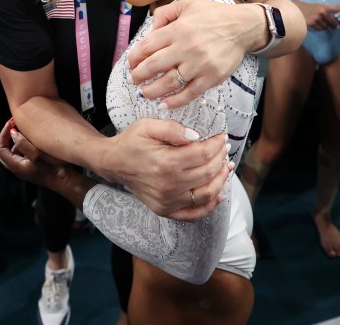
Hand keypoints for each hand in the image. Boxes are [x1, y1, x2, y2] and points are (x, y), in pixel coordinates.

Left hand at [0, 119, 77, 191]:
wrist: (67, 181)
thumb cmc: (54, 168)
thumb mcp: (37, 154)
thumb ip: (22, 143)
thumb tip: (12, 133)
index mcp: (16, 166)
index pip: (0, 148)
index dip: (3, 134)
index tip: (11, 123)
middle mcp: (18, 169)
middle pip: (4, 151)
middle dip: (6, 137)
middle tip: (14, 126)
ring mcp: (25, 169)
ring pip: (13, 153)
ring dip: (16, 141)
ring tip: (26, 131)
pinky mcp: (33, 168)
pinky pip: (23, 155)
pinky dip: (24, 145)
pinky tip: (34, 140)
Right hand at [98, 118, 231, 221]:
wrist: (113, 163)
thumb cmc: (131, 142)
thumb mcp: (147, 126)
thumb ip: (172, 128)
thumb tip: (196, 136)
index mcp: (165, 162)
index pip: (203, 154)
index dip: (216, 145)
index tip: (222, 137)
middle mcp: (168, 184)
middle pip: (207, 173)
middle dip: (221, 159)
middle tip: (224, 149)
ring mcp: (167, 201)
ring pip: (206, 194)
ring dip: (221, 180)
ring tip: (226, 167)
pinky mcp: (164, 210)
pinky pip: (193, 213)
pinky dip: (209, 206)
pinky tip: (218, 194)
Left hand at [128, 0, 253, 106]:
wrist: (243, 26)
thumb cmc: (214, 15)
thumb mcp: (186, 4)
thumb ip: (164, 13)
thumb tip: (150, 29)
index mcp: (177, 29)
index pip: (147, 46)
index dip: (135, 57)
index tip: (131, 63)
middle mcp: (186, 47)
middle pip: (154, 66)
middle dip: (138, 75)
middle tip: (134, 80)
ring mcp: (199, 64)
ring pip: (169, 82)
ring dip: (152, 90)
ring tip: (144, 93)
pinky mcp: (211, 77)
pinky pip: (189, 93)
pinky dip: (175, 101)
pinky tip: (164, 104)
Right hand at [293, 0, 339, 30]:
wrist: (297, 10)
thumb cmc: (310, 8)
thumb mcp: (319, 7)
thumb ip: (328, 11)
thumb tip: (337, 18)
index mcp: (325, 6)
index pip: (338, 7)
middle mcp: (322, 12)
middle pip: (334, 22)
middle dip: (334, 25)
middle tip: (336, 26)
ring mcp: (317, 18)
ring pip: (327, 27)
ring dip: (325, 27)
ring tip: (320, 23)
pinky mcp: (313, 23)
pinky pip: (321, 29)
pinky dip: (320, 28)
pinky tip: (316, 24)